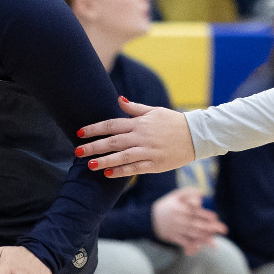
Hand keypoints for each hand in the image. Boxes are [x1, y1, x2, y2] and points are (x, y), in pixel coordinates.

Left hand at [77, 98, 197, 177]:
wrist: (196, 135)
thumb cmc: (174, 122)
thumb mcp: (154, 111)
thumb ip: (135, 108)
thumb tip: (119, 99)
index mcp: (139, 123)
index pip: (112, 125)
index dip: (95, 129)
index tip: (80, 132)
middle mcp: (141, 137)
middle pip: (113, 142)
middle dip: (93, 146)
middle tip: (77, 151)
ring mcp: (148, 151)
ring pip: (122, 156)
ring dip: (104, 161)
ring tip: (89, 165)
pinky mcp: (155, 164)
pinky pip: (135, 168)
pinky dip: (121, 171)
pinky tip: (108, 174)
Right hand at [151, 187, 227, 255]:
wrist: (147, 219)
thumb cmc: (165, 205)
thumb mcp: (175, 195)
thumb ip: (189, 192)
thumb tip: (203, 195)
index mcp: (180, 207)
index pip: (195, 211)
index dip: (205, 214)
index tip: (215, 217)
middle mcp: (179, 218)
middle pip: (196, 223)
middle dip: (210, 227)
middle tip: (223, 230)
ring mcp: (176, 229)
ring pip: (192, 233)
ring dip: (205, 238)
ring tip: (214, 242)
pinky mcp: (173, 237)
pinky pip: (184, 242)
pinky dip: (192, 245)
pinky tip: (201, 247)